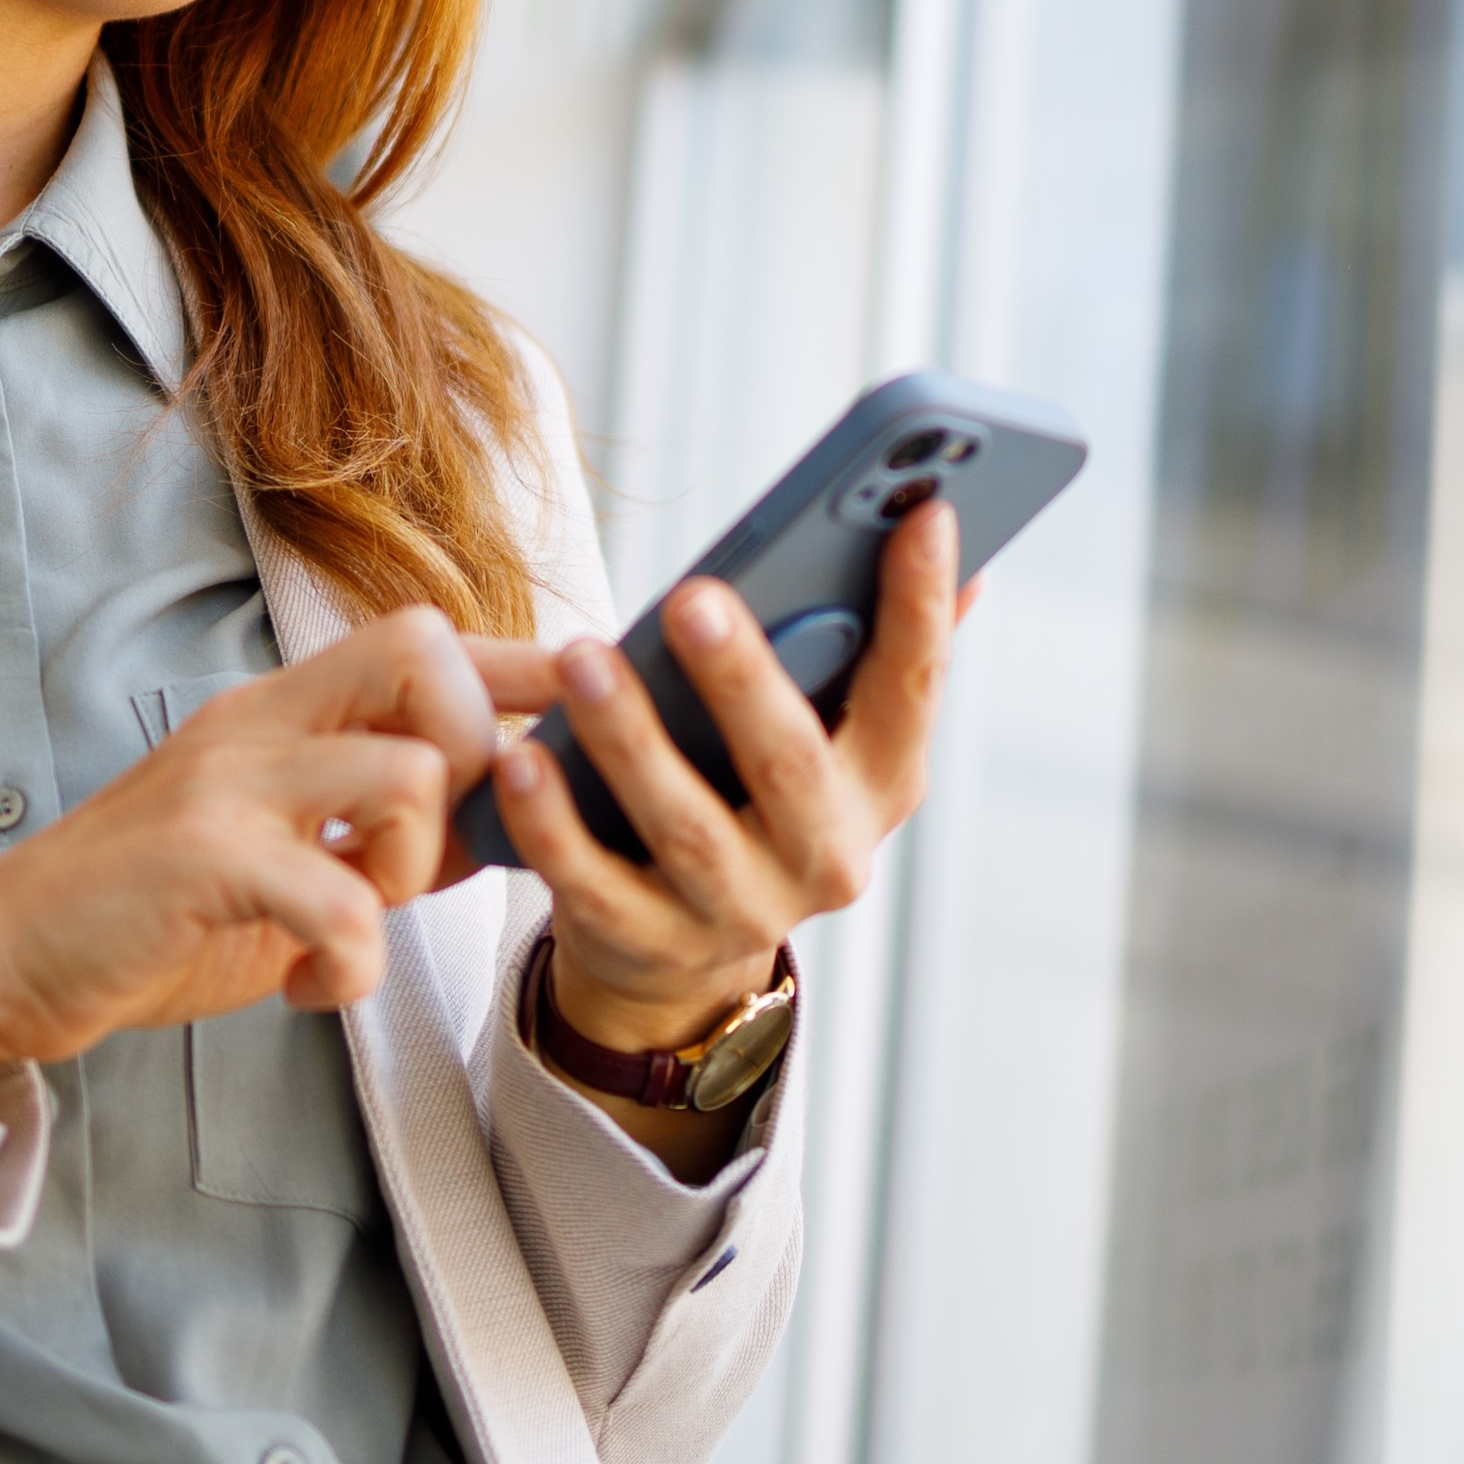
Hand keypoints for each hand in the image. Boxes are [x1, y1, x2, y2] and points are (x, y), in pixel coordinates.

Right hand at [0, 611, 501, 1075]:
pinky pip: (341, 895)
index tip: (590, 694)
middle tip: (439, 849)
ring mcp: (228, 782)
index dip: (520, 664)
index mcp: (283, 709)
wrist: (5, 957)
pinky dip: (355, 959)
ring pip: (406, 773)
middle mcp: (259, 721)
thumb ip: (380, 827)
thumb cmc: (152, 909)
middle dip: (476, 750)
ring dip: (418, 865)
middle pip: (424, 652)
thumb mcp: (280, 851)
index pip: (426, 640)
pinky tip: (314, 985)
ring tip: (363, 921)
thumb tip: (500, 819)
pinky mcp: (200, 858)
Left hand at [467, 493, 974, 1058]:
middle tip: (690, 595)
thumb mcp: (826, 734)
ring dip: (632, 741)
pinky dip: (554, 824)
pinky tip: (523, 759)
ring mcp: (741, 912)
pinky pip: (595, 885)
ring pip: (687, 828)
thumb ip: (872, 644)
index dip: (921, 606)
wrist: (683, 950)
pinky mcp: (651, 945)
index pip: (912, 689)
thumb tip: (940, 535)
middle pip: (789, 764)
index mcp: (881, 784)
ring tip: (581, 659)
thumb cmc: (753, 794)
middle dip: (741, 678)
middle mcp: (826, 857)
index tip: (923, 513)